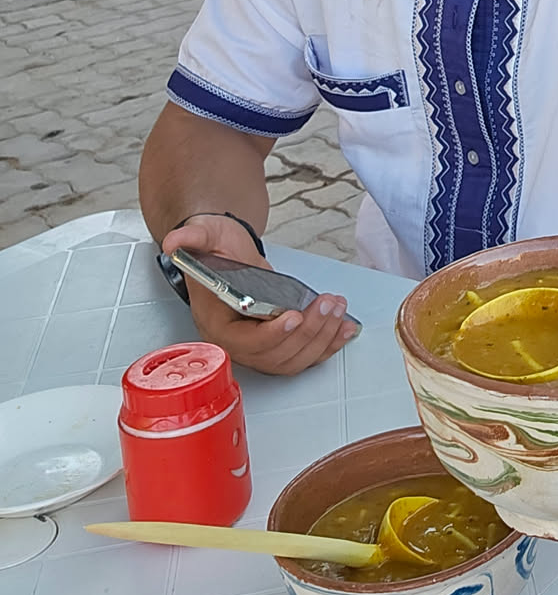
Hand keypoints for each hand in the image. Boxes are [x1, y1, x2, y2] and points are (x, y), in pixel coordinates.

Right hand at [160, 213, 357, 375]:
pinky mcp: (279, 341)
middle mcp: (236, 341)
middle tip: (327, 304)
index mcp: (216, 322)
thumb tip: (176, 241)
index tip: (293, 315)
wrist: (226, 253)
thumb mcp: (205, 235)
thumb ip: (192, 236)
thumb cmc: (217, 250)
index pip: (243, 342)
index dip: (270, 334)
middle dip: (307, 332)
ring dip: (321, 338)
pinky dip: (328, 345)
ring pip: (292, 360)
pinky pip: (304, 355)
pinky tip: (345, 328)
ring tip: (338, 309)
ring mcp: (258, 345)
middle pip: (273, 355)